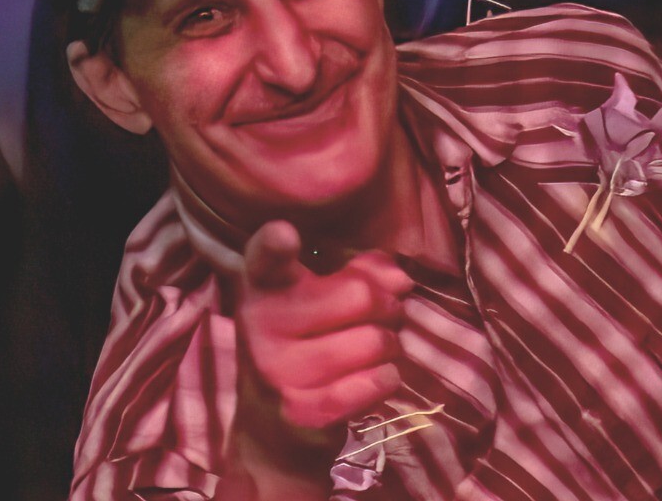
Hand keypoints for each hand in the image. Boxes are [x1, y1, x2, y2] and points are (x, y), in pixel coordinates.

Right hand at [221, 221, 413, 498]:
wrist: (270, 426)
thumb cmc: (305, 339)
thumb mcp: (320, 294)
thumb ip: (362, 272)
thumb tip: (400, 278)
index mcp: (263, 282)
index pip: (266, 257)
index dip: (276, 243)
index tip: (284, 235)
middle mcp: (261, 322)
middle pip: (360, 296)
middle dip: (387, 305)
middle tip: (383, 314)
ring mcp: (277, 369)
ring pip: (375, 341)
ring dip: (390, 344)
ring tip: (377, 346)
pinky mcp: (302, 410)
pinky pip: (374, 383)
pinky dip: (387, 378)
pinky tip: (376, 375)